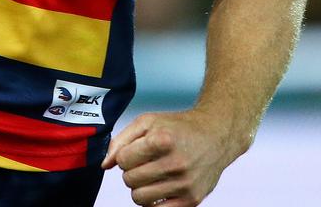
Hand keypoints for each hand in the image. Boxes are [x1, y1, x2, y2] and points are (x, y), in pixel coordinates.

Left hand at [101, 109, 234, 206]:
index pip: (123, 160)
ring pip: (140, 198)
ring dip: (140, 187)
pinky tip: (159, 188)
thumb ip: (122, 140)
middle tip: (144, 163)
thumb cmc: (177, 127)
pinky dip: (152, 202)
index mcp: (162, 140)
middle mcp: (175, 163)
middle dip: (131, 171)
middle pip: (130, 180)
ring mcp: (184, 184)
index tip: (135, 151)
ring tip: (151, 175)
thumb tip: (105, 165)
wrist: (215, 136)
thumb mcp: (148, 121)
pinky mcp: (192, 200)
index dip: (125, 155)